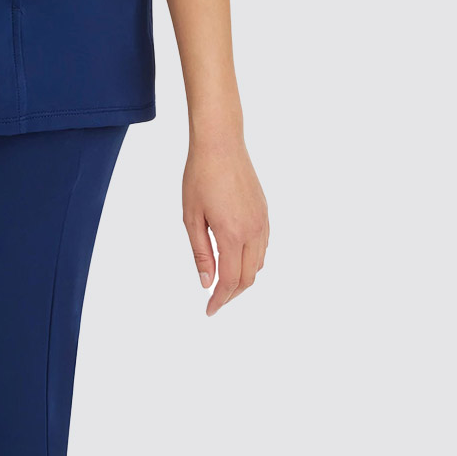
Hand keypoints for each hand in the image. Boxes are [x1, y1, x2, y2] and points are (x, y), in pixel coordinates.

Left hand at [183, 138, 268, 316]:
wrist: (221, 144)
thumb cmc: (200, 177)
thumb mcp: (191, 217)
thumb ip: (201, 253)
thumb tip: (207, 283)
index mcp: (232, 234)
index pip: (230, 280)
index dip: (220, 300)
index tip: (209, 311)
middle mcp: (253, 231)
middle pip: (248, 277)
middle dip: (232, 294)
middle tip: (215, 301)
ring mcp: (262, 222)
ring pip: (259, 264)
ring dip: (244, 279)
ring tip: (224, 283)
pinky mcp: (264, 213)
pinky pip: (263, 247)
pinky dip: (252, 261)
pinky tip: (237, 260)